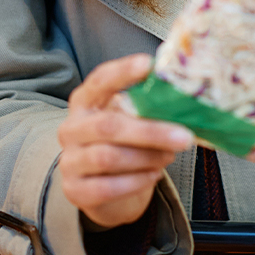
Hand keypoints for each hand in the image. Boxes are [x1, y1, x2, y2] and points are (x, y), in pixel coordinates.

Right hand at [58, 54, 193, 228]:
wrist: (103, 187)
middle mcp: (71, 128)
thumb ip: (144, 107)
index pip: (100, 81)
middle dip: (150, 132)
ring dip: (146, 157)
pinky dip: (137, 181)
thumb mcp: (129, 119)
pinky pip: (108, 187)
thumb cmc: (122, 144)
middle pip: (108, 126)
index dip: (123, 72)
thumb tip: (183, 96)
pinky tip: (154, 174)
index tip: (149, 65)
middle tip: (184, 136)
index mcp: (85, 102)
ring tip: (170, 156)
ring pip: (109, 158)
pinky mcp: (75, 190)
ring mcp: (70, 160)